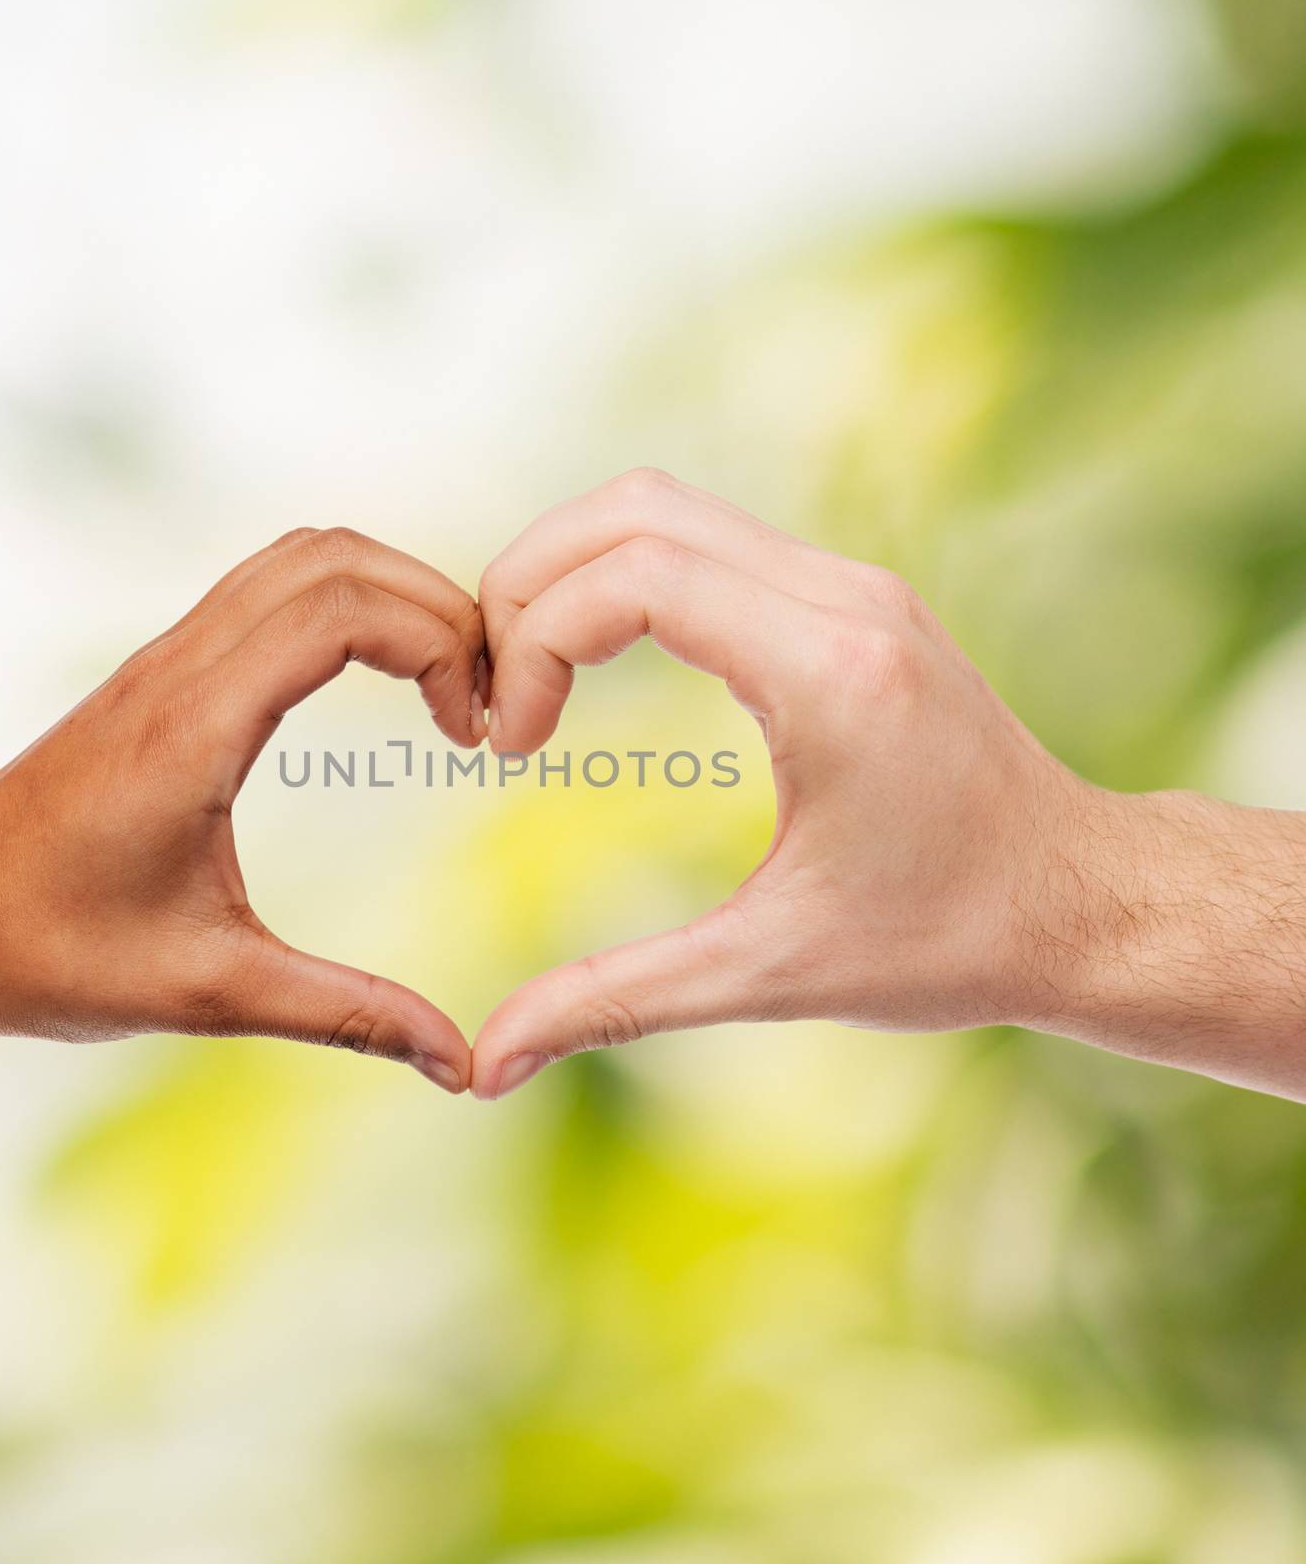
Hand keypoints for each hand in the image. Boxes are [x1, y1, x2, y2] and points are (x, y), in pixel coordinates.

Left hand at [0, 528, 483, 1092]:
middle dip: (435, 607)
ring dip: (392, 596)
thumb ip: (347, 1015)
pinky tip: (379, 681)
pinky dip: (347, 606)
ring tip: (444, 686)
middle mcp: (179, 671)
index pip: (340, 610)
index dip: (436, 644)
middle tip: (480, 701)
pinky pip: (271, 589)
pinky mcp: (162, 671)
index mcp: (195, 732)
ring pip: (302, 557)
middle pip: (336, 558)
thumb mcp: (211, 993)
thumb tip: (459, 1064)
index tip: (471, 731)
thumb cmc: (55, 955)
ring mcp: (165, 659)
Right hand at [469, 469, 1305, 1100]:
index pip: (636, 575)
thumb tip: (487, 1063)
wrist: (1082, 900)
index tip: (514, 745)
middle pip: (633, 509)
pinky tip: (596, 663)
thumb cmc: (947, 942)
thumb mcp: (770, 974)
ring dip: (570, 573)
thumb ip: (616, 1001)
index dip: (537, 641)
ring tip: (531, 679)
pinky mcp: (849, 597)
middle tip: (498, 697)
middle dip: (528, 585)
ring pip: (664, 507)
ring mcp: (852, 585)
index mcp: (830, 674)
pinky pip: (705, 539)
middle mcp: (845, 599)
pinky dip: (622, 578)